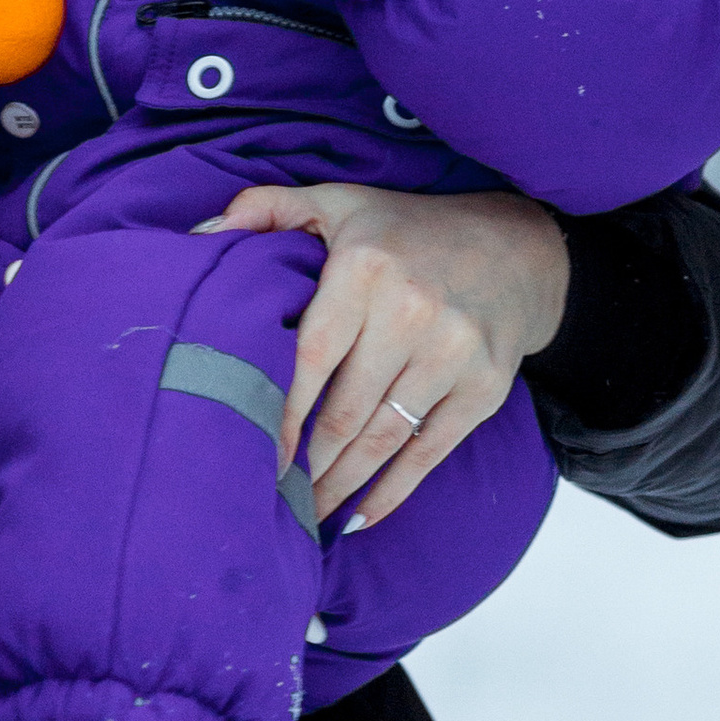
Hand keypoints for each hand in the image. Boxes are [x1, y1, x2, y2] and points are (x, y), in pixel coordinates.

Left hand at [194, 178, 567, 527]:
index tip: (248, 451)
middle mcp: (413, 311)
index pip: (310, 356)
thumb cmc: (409, 230)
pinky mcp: (485, 389)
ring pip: (382, 439)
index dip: (277, 412)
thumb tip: (199, 234)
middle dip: (303, 462)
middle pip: (344, 409)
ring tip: (303, 514)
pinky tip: (359, 518)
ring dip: (339, 485)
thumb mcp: (341, 201)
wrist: (520, 248)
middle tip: (267, 495)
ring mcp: (454, 354)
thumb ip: (269, 208)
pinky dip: (392, 493)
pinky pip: (429, 453)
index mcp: (367, 267)